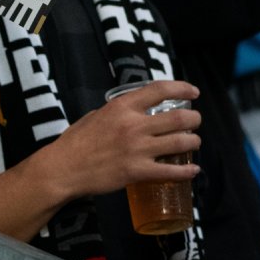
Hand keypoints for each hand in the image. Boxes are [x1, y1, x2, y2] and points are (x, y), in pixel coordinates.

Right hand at [40, 80, 201, 201]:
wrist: (63, 169)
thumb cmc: (76, 141)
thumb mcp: (96, 115)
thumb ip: (119, 112)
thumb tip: (136, 110)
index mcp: (122, 107)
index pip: (160, 90)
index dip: (182, 88)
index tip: (194, 92)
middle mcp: (133, 126)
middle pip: (178, 118)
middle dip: (194, 119)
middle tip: (196, 121)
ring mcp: (137, 150)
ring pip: (180, 143)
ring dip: (193, 142)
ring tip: (194, 142)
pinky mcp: (136, 172)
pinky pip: (170, 171)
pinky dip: (186, 171)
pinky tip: (193, 170)